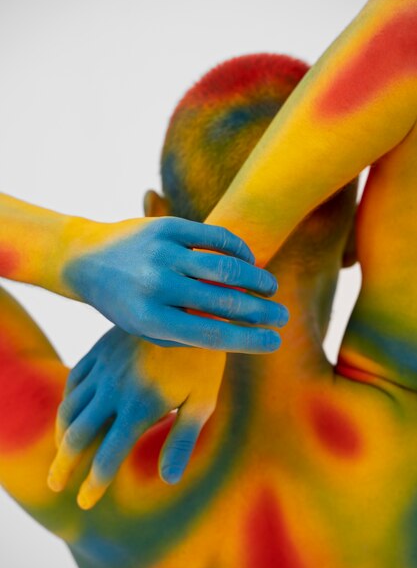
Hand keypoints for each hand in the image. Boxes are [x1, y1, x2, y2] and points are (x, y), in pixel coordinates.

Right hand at [47, 327, 229, 508]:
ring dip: (60, 436)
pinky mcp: (100, 351)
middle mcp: (114, 390)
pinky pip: (73, 381)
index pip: (107, 457)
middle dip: (63, 466)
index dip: (94, 484)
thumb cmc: (204, 361)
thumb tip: (169, 478)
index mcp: (139, 408)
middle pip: (77, 437)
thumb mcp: (202, 402)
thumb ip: (182, 440)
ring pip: (69, 409)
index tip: (86, 502)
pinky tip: (70, 414)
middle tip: (56, 485)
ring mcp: (104, 369)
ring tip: (61, 454)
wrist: (192, 310)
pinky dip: (66, 403)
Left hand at [62, 216, 286, 351]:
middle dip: (262, 311)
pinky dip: (239, 250)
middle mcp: (157, 285)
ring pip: (225, 267)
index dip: (250, 340)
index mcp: (151, 319)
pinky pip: (215, 238)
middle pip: (225, 300)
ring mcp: (162, 252)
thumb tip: (238, 333)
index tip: (274, 341)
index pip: (213, 334)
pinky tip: (249, 261)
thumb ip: (189, 335)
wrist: (87, 260)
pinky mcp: (166, 227)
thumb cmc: (124, 302)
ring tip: (271, 288)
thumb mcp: (148, 328)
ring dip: (256, 279)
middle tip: (282, 316)